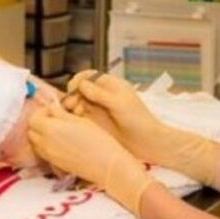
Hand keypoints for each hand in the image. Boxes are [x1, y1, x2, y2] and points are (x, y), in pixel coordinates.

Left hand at [28, 103, 153, 215]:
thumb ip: (60, 113)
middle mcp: (45, 144)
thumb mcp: (79, 120)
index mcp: (50, 129)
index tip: (53, 110)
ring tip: (57, 131)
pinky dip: (46, 145)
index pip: (33, 118)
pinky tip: (61, 142)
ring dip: (41, 134)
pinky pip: (42, 152)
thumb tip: (51, 108)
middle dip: (39, 123)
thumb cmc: (97, 140)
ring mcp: (49, 156)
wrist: (106, 165)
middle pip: (31, 131)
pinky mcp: (54, 164)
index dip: (42, 112)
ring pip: (35, 142)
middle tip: (54, 119)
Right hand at [65, 71, 215, 183]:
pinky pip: (80, 117)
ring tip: (74, 113)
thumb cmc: (138, 119)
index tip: (73, 89)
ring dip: (72, 106)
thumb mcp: (119, 103)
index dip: (78, 80)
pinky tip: (76, 121)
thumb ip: (99, 93)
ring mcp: (98, 110)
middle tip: (72, 105)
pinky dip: (75, 117)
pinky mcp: (96, 123)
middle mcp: (102, 96)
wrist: (148, 143)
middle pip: (80, 89)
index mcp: (110, 85)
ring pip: (78, 103)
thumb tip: (80, 84)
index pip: (88, 76)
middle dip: (73, 95)